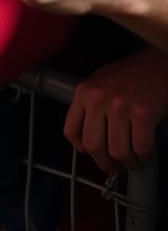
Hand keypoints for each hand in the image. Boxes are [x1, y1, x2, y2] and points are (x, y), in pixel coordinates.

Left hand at [63, 48, 167, 173]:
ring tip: (132, 159)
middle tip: (115, 167)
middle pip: (93, 146)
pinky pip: (140, 148)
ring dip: (127, 162)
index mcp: (84, 92)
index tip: (92, 154)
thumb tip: (89, 140)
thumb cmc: (131, 75)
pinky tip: (145, 152)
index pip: (71, 130)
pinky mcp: (143, 114)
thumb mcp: (100, 84)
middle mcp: (98, 99)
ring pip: (118, 151)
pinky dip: (144, 156)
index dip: (82, 149)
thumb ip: (91, 106)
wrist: (158, 63)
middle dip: (105, 163)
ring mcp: (120, 106)